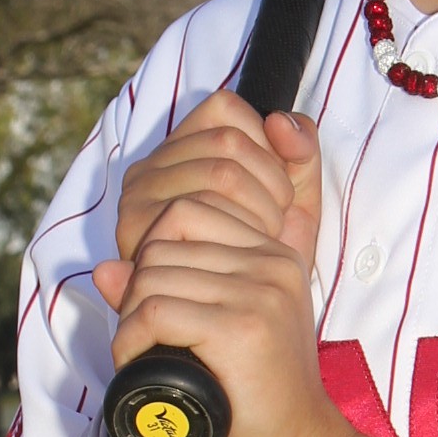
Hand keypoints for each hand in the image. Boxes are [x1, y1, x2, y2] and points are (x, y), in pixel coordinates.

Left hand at [91, 108, 339, 436]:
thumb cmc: (254, 397)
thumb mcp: (219, 328)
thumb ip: (174, 288)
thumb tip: (105, 268)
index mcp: (274, 254)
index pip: (188, 211)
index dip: (154, 254)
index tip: (159, 305)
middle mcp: (272, 264)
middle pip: (163, 242)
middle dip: (137, 288)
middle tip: (144, 336)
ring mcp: (259, 294)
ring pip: (152, 276)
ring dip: (129, 317)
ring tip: (142, 352)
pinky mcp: (241, 328)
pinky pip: (155, 312)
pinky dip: (131, 340)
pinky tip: (138, 363)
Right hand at [115, 91, 319, 269]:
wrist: (248, 328)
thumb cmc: (266, 258)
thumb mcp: (296, 199)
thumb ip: (301, 150)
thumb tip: (279, 120)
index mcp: (182, 150)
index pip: (226, 108)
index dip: (266, 146)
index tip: (279, 190)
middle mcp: (151, 166)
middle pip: (228, 141)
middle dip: (270, 185)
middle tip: (274, 226)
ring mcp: (138, 195)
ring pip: (221, 170)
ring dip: (260, 210)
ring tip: (259, 241)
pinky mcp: (136, 228)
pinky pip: (201, 206)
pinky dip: (238, 230)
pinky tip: (245, 254)